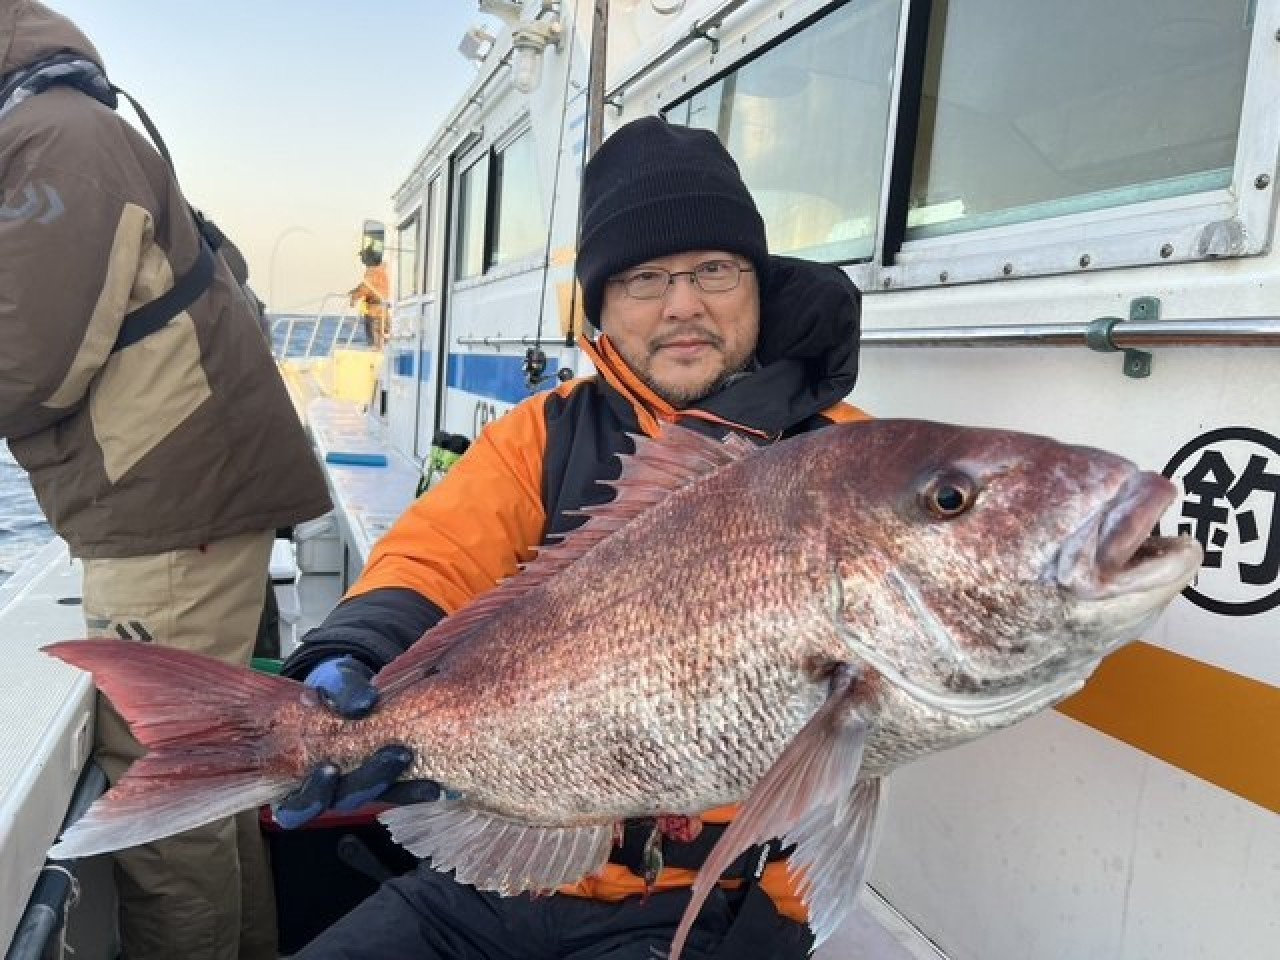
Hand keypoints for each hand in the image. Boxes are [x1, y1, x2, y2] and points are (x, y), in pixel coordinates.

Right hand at [273, 657, 441, 828]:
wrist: (352, 692)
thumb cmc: (333, 691)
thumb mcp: (333, 683)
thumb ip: (342, 692)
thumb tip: (362, 705)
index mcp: (295, 776)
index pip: (293, 808)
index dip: (311, 795)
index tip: (330, 768)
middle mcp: (323, 790)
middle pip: (340, 802)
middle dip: (367, 782)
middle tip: (394, 753)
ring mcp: (353, 790)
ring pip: (370, 800)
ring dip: (394, 785)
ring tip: (411, 758)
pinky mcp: (381, 786)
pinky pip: (396, 795)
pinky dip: (413, 790)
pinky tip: (431, 786)